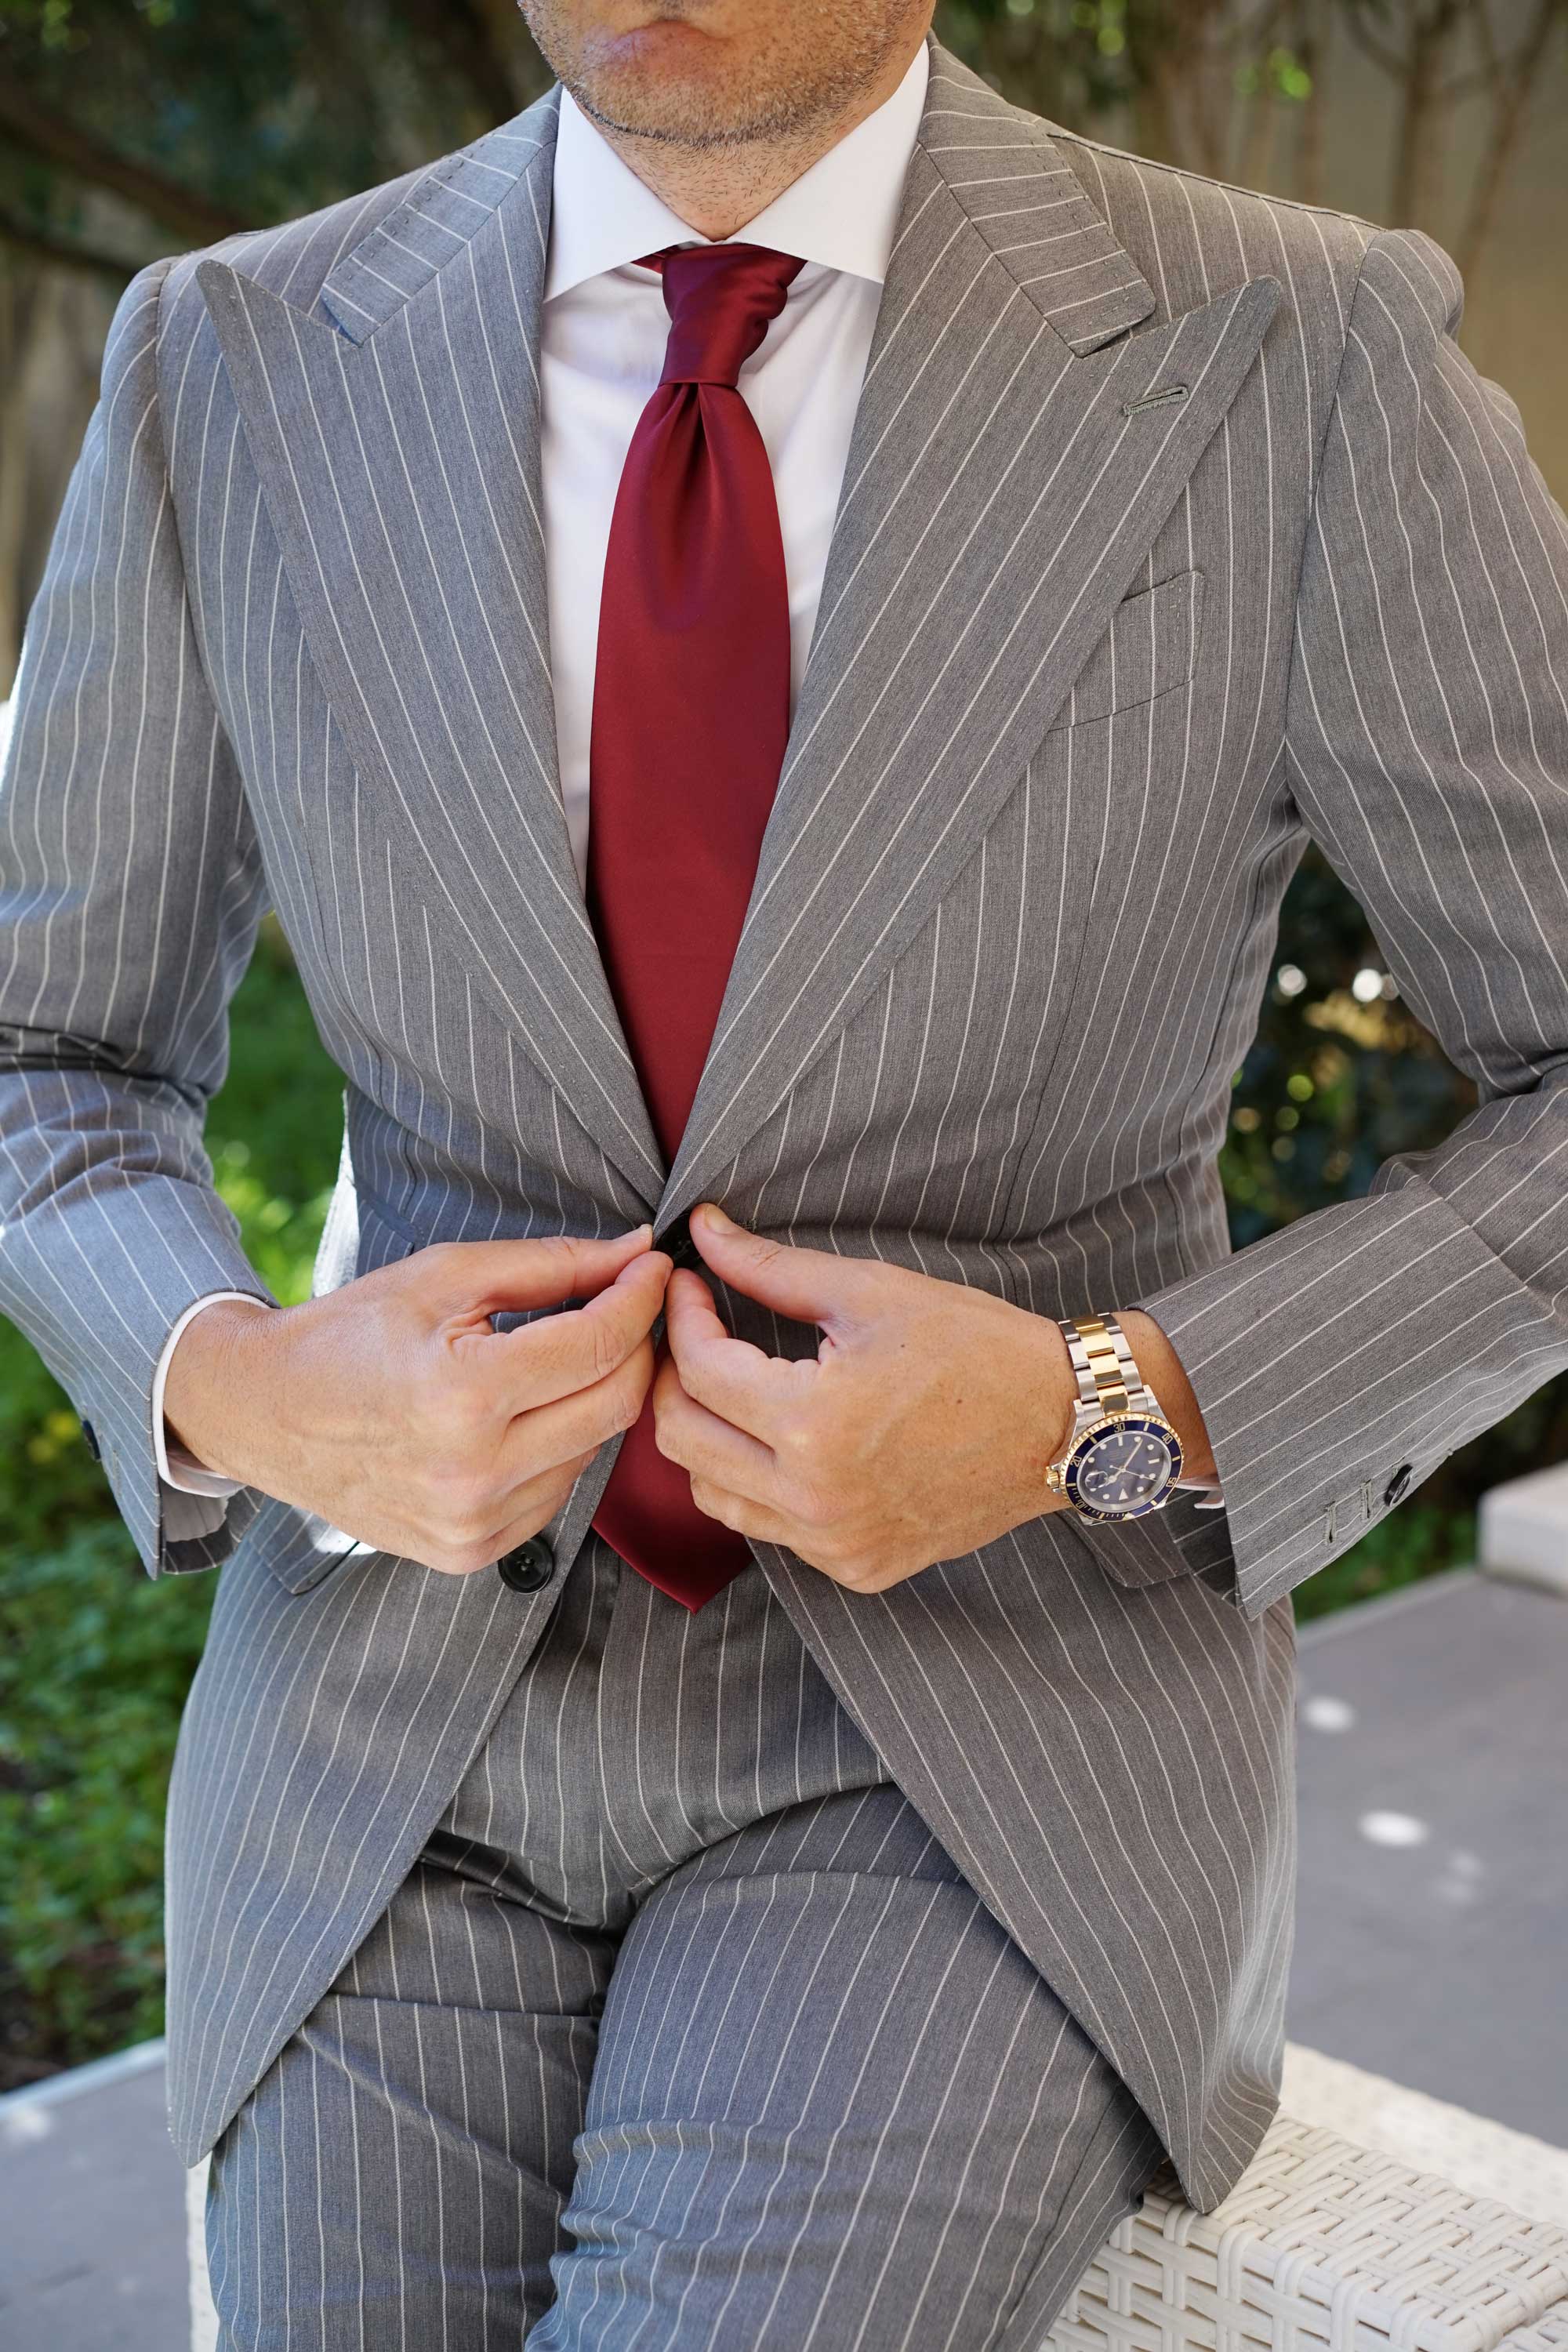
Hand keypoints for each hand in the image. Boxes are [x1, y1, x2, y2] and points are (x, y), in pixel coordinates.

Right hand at [163, 1225, 671, 1574]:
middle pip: (615, 1404)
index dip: (640, 1297)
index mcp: (463, 1395)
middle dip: (636, 1345)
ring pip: (595, 1450)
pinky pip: (558, 1493)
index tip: (653, 1265)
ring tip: (570, 1354)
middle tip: (630, 1303)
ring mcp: (473, 1524)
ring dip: (599, 1397)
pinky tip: (530, 1412)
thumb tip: (635, 1251)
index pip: (598, 1344)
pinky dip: (562, 1445)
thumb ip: (551, 1265)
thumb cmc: (352, 1331)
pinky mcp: (469, 1552)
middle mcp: (474, 1474)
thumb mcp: (446, 1277)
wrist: (263, 1413)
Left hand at [651, 1204, 1079, 1591]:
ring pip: (713, 1494)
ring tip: (733, 1388)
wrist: (1064, 1424)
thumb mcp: (871, 1293)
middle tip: (696, 1335)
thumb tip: (701, 1231)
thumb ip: (771, 1269)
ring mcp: (834, 1544)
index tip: (690, 1285)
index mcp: (814, 1424)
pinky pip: (769, 1529)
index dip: (682, 1317)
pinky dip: (758, 1484)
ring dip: (707, 1436)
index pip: (699, 1371)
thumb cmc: (977, 1347)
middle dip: (674, 1377)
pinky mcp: (856, 1568)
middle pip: (681, 1440)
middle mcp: (814, 1499)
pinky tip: (785, 1441)